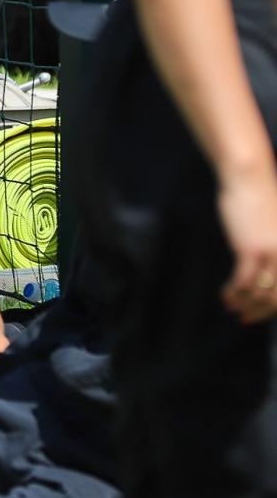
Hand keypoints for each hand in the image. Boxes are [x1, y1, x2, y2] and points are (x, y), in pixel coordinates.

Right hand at [219, 173, 276, 323]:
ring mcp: (272, 254)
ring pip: (262, 294)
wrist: (249, 179)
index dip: (275, 307)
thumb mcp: (272, 229)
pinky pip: (244, 282)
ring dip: (246, 305)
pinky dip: (234, 293)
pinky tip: (226, 296)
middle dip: (262, 312)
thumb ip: (273, 250)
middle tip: (246, 318)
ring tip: (233, 308)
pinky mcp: (251, 250)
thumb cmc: (261, 201)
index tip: (260, 314)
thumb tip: (265, 270)